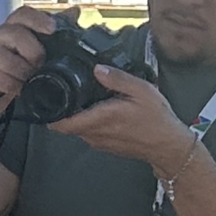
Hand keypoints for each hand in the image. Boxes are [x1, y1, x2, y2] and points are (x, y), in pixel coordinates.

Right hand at [0, 7, 56, 106]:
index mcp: (14, 24)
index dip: (37, 19)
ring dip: (21, 70)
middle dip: (32, 50)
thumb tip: (74, 11)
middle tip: (40, 62)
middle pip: (14, 33)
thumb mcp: (46, 44)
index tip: (51, 29)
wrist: (5, 87)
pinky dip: (11, 84)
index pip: (22, 14)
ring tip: (31, 78)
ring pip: (3, 58)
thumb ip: (59, 28)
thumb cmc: (26, 61)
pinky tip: (19, 88)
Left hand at [52, 66, 194, 171]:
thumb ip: (117, 79)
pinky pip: (88, 134)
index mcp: (100, 118)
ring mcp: (98, 142)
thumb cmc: (157, 119)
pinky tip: (100, 111)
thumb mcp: (141, 91)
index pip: (61, 123)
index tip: (47, 100)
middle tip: (67, 94)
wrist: (167, 146)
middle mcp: (94, 133)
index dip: (49, 114)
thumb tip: (97, 69)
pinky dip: (88, 123)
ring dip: (77, 117)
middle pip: (65, 125)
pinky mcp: (104, 146)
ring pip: (76, 129)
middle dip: (63, 111)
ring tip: (86, 100)